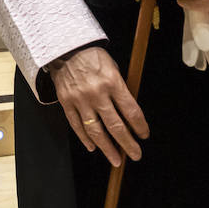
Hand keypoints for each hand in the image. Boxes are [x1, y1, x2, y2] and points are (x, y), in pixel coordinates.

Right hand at [48, 45, 147, 166]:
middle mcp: (97, 93)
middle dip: (127, 143)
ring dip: (107, 148)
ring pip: (95, 130)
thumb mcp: (112, 67)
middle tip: (136, 154)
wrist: (64, 48)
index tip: (144, 135)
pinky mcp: (66, 102)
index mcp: (112, 82)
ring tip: (116, 159)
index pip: (131, 111)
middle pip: (115, 125)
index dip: (140, 126)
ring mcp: (80, 99)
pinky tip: (93, 147)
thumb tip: (129, 115)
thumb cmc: (92, 57)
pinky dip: (85, 138)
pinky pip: (76, 125)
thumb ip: (120, 89)